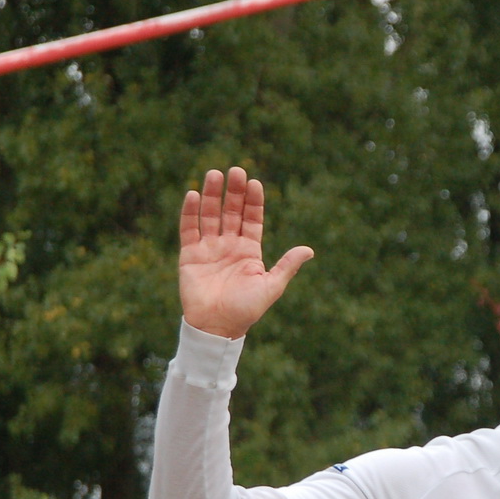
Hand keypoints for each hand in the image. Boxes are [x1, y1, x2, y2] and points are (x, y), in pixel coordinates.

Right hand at [177, 166, 312, 338]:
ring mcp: (209, 248)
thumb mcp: (271, 286)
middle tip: (235, 170)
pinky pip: (189, 229)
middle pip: (231, 212)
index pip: (252, 219)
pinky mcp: (190, 255)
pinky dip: (190, 212)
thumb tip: (309, 250)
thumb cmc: (247, 310)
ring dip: (212, 195)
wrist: (217, 327)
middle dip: (234, 192)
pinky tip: (194, 195)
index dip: (253, 201)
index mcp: (250, 251)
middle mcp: (229, 245)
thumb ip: (287, 266)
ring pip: (210, 215)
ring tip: (214, 174)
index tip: (254, 183)